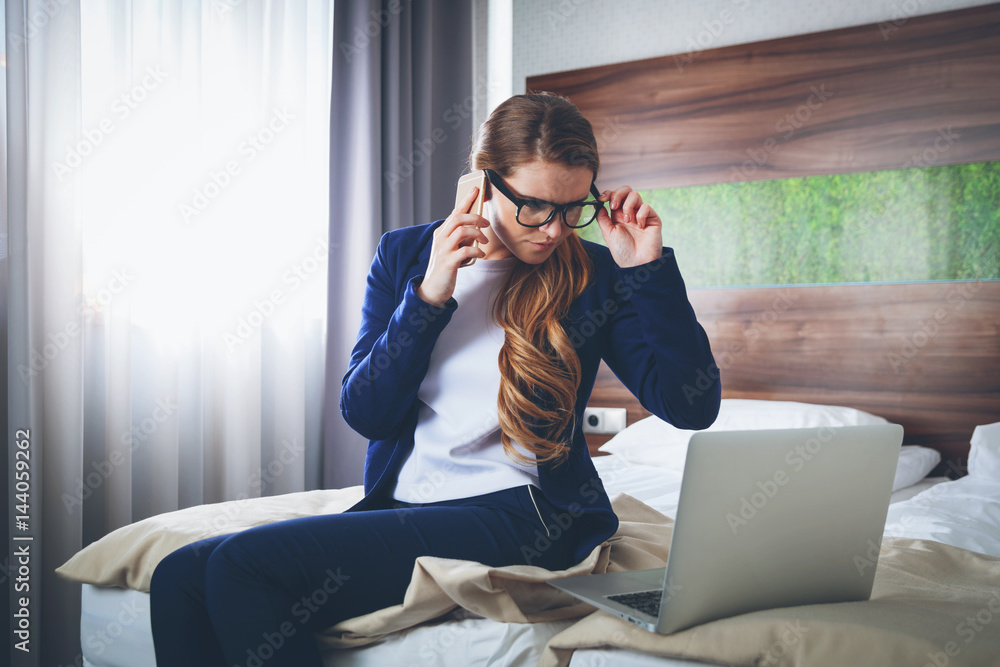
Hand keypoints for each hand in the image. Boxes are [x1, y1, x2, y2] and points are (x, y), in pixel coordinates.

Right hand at [416, 187, 489, 306]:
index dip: (465, 200)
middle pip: (458, 218)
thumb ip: (460, 238)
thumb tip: (476, 227)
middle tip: (486, 223)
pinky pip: (465, 251)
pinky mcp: (448, 262)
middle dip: (475, 217)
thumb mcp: (452, 249)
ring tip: (484, 242)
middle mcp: (440, 239)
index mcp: (441, 233)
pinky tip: (481, 255)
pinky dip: (476, 251)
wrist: (433, 289)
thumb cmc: (445, 268)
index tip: (476, 189)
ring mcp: (443, 250)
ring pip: (462, 231)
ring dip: (477, 234)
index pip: (454, 212)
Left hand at [596, 186, 662, 266]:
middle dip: (618, 194)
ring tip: (628, 221)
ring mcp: (641, 214)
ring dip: (628, 206)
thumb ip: (602, 217)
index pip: (614, 196)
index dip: (608, 193)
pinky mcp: (652, 218)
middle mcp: (629, 212)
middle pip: (626, 190)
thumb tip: (597, 203)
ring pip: (635, 195)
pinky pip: (646, 207)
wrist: (636, 263)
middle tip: (614, 206)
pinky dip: (641, 215)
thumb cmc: (622, 250)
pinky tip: (640, 227)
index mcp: (617, 215)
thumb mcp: (607, 233)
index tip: (602, 198)